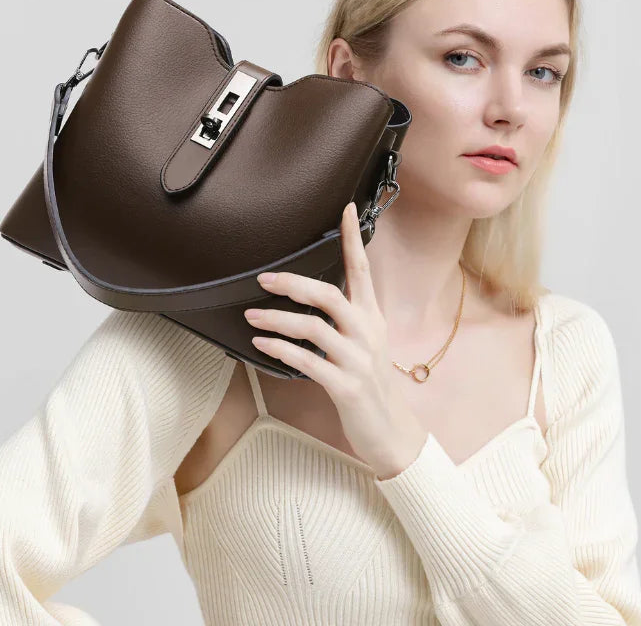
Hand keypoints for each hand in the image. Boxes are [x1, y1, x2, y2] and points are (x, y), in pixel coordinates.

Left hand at [244, 201, 426, 480]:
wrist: (389, 430)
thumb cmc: (368, 380)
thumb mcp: (364, 341)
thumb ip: (345, 316)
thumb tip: (310, 292)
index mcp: (371, 316)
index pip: (363, 270)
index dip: (352, 239)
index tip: (345, 209)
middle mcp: (367, 332)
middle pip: (329, 295)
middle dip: (293, 283)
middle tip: (263, 279)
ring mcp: (358, 360)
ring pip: (314, 328)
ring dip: (277, 320)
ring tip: (251, 317)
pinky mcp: (347, 386)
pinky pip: (307, 362)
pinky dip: (281, 350)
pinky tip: (261, 346)